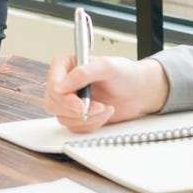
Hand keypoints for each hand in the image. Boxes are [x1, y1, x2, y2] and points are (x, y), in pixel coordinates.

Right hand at [44, 54, 170, 132]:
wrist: (140, 91)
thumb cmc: (125, 74)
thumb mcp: (106, 66)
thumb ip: (83, 73)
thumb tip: (61, 85)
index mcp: (64, 65)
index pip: (53, 84)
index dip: (64, 98)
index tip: (81, 105)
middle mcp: (63, 83)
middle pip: (53, 103)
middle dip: (77, 110)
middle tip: (98, 107)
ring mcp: (69, 100)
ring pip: (63, 118)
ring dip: (87, 118)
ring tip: (105, 108)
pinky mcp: (77, 115)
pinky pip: (75, 127)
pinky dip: (92, 124)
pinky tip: (104, 114)